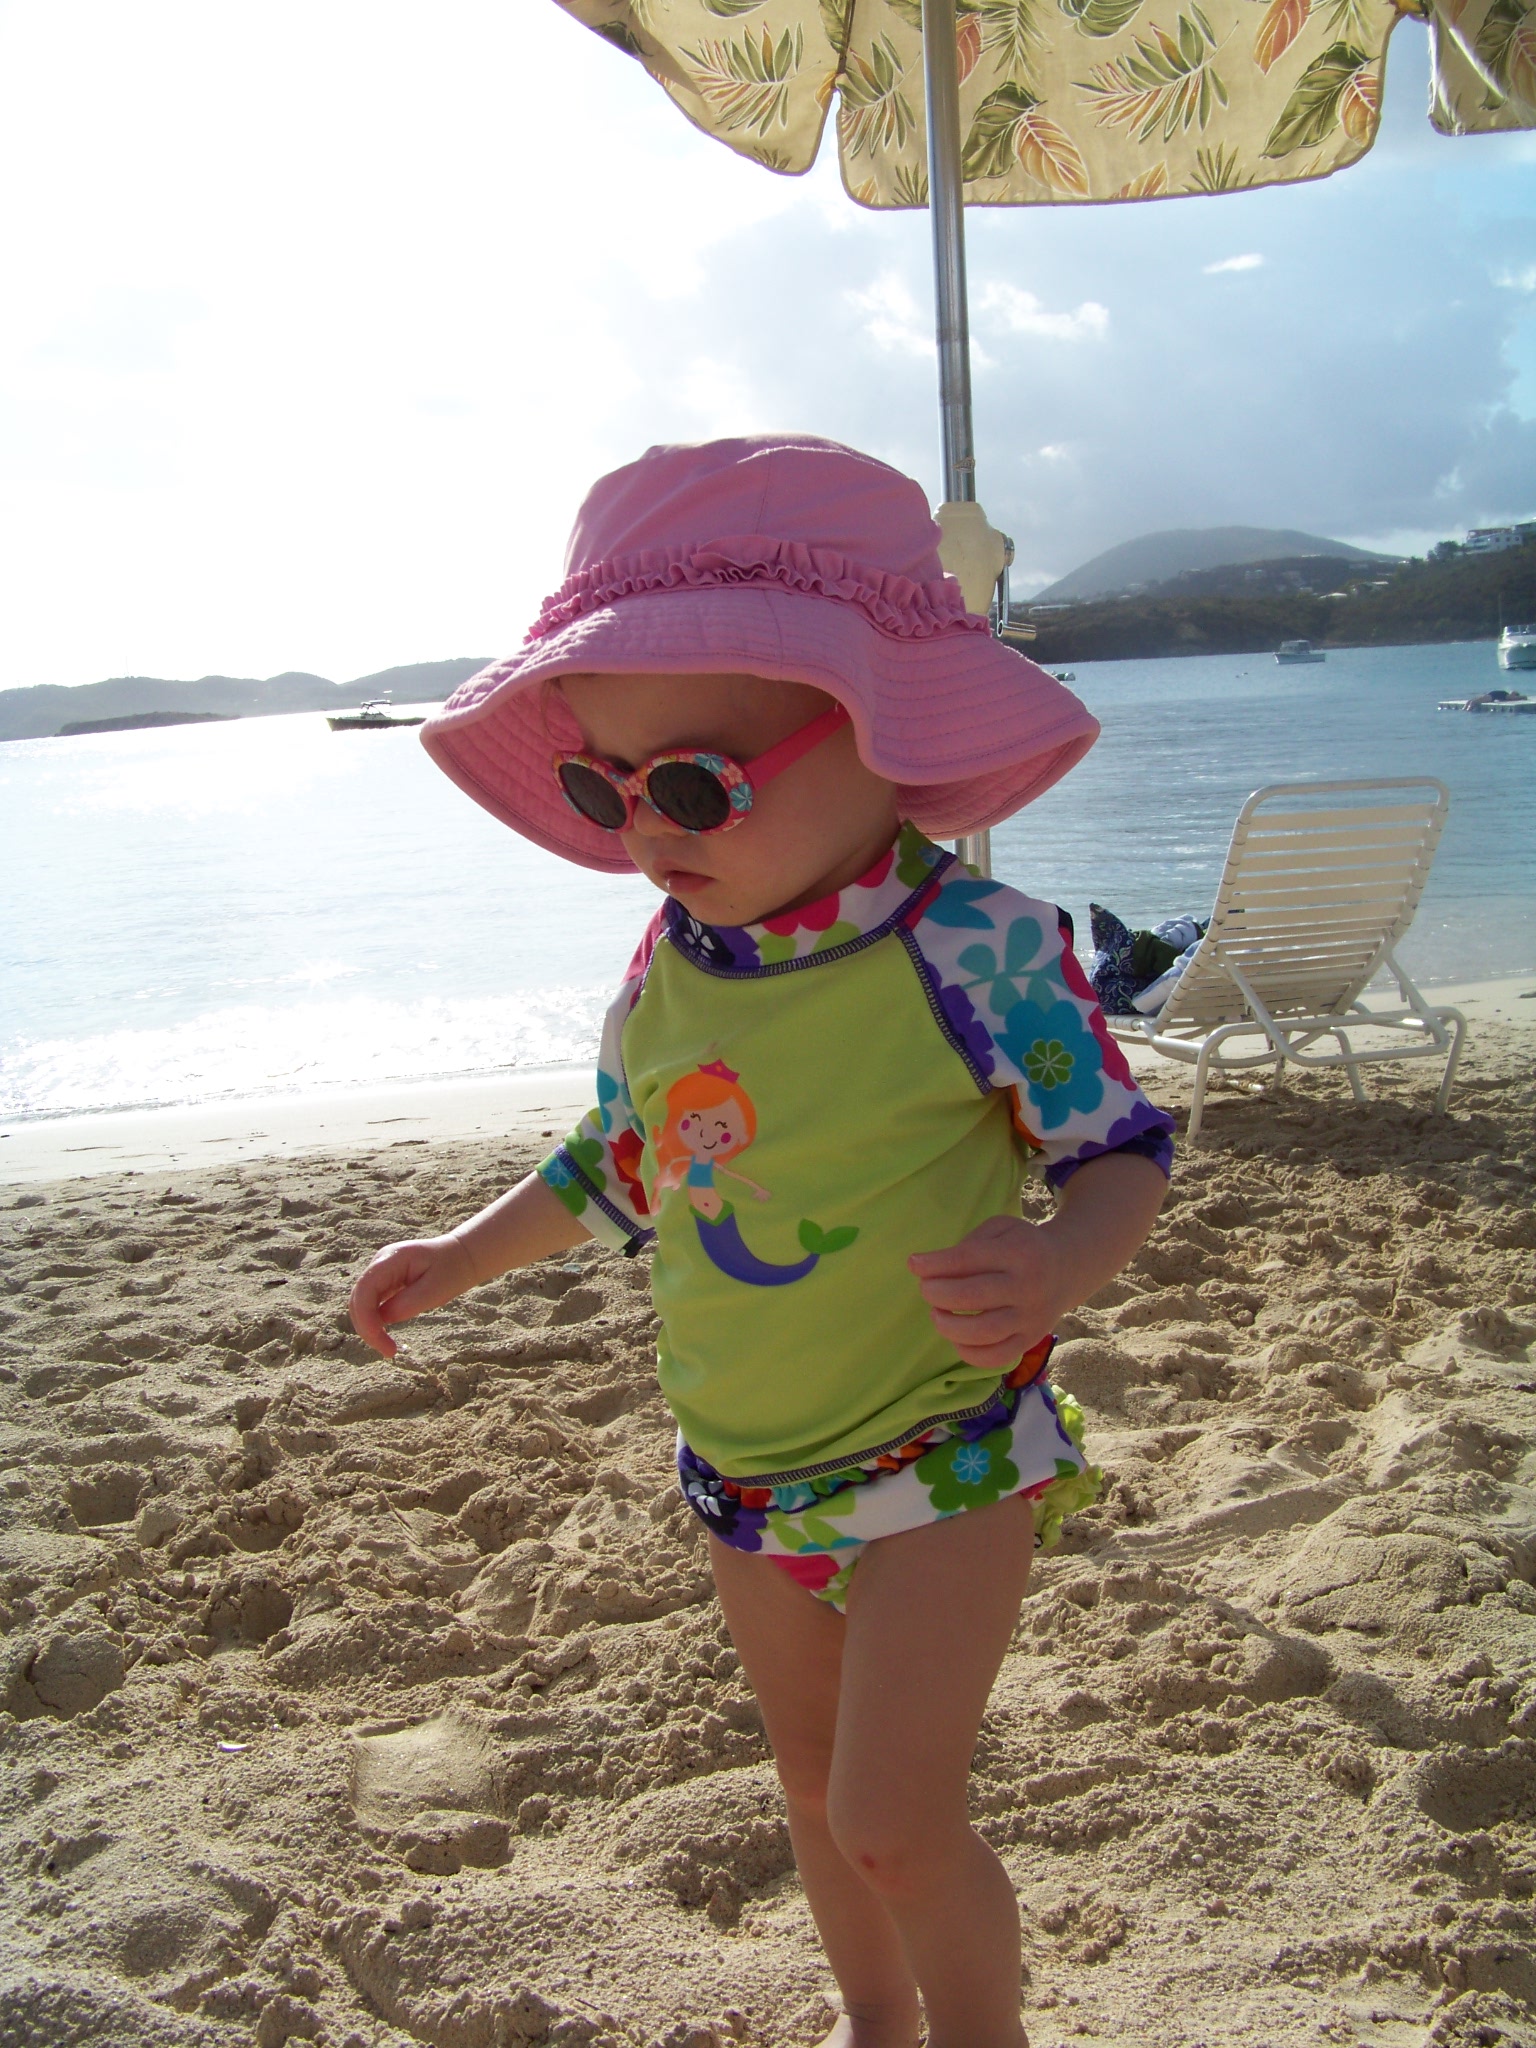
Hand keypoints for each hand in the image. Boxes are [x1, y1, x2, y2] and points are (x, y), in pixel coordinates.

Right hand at [349, 1234, 478, 1358]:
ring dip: (369, 1327)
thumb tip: (384, 1319)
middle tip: (389, 1352)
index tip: (380, 1341)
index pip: (365, 1289)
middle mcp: (380, 1263)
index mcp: (392, 1258)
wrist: (461, 1256)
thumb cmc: (452, 1270)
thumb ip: (409, 1303)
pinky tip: (386, 1337)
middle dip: (366, 1327)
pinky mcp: (384, 1283)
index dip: (366, 1317)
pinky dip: (375, 1322)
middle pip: (358, 1298)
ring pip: (361, 1303)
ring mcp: (380, 1272)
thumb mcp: (436, 1289)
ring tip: (388, 1348)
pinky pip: (371, 1304)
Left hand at [908, 1215, 1073, 1372]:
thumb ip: (969, 1244)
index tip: (914, 1263)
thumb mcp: (1001, 1228)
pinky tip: (956, 1338)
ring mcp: (1031, 1318)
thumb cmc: (1021, 1246)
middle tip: (926, 1289)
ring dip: (949, 1326)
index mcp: (1020, 1253)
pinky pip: (996, 1357)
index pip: (970, 1259)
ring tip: (937, 1314)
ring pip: (983, 1332)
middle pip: (973, 1296)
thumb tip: (930, 1268)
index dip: (936, 1263)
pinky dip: (969, 1353)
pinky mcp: (1030, 1340)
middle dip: (938, 1293)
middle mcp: (1028, 1287)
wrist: (1066, 1270)